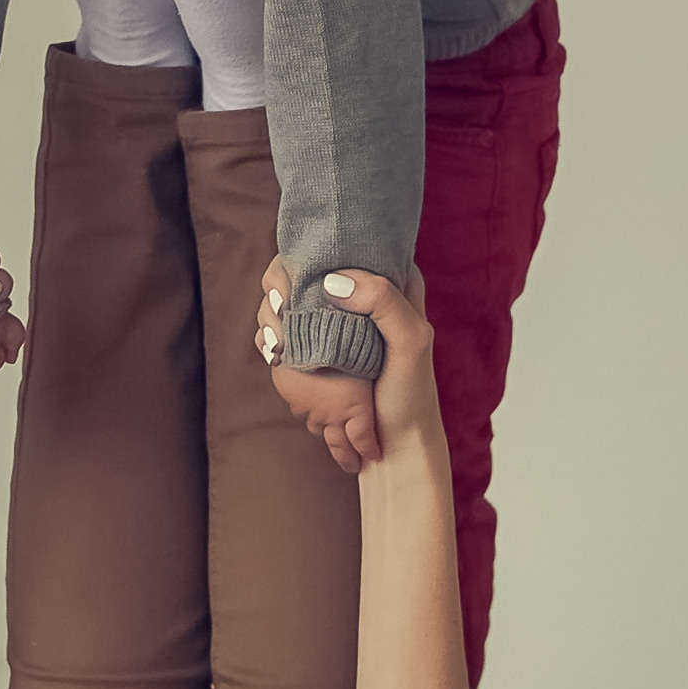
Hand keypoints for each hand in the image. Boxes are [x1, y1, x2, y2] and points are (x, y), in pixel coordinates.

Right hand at [255, 263, 440, 473]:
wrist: (397, 443)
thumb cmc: (410, 394)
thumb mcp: (411, 343)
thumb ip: (384, 301)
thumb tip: (334, 280)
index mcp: (398, 282)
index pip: (349, 244)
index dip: (314, 252)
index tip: (295, 276)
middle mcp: (367, 295)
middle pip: (310, 267)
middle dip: (284, 286)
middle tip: (282, 309)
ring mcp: (341, 321)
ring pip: (293, 296)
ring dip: (275, 313)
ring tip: (278, 337)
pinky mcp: (322, 345)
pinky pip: (290, 326)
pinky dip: (276, 334)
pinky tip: (276, 349)